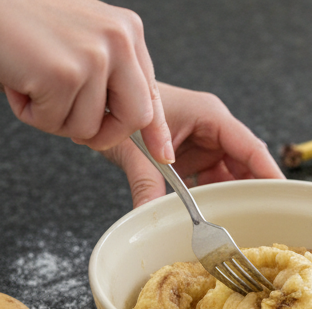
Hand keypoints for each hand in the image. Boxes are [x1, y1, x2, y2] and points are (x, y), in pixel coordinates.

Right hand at [0, 0, 172, 160]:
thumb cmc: (20, 19)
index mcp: (126, 31)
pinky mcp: (63, 75)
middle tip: (73, 126)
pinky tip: (17, 81)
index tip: (163, 155)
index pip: (151, 93)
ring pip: (89, 127)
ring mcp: (92, 57)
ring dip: (54, 118)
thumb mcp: (82, 37)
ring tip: (31, 82)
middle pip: (135, 118)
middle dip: (106, 134)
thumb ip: (111, 71)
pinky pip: (55, 123)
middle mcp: (117, 40)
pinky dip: (31, 113)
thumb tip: (135, 122)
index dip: (155, 130)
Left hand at [103, 83, 285, 206]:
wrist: (103, 103)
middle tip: (266, 221)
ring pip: (233, 177)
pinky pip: (215, 182)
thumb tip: (148, 216)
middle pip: (248, 166)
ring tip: (244, 225)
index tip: (284, 200)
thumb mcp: (135, 148)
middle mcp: (215, 130)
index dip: (270, 176)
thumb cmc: (122, 107)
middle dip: (255, 193)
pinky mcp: (197, 158)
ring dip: (234, 199)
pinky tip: (217, 217)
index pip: (252, 149)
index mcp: (211, 116)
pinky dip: (216, 199)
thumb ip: (145, 184)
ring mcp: (207, 144)